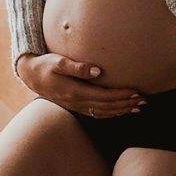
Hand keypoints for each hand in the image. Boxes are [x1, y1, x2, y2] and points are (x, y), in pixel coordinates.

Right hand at [18, 53, 146, 117]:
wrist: (31, 75)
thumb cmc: (46, 65)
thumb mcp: (58, 61)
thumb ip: (77, 66)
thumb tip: (97, 71)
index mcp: (75, 91)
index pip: (104, 96)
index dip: (121, 96)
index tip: (136, 92)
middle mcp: (77, 102)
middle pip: (107, 107)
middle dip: (126, 104)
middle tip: (144, 101)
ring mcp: (76, 106)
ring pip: (103, 112)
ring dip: (121, 110)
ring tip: (138, 107)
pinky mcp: (76, 106)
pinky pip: (97, 113)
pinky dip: (111, 113)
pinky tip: (120, 110)